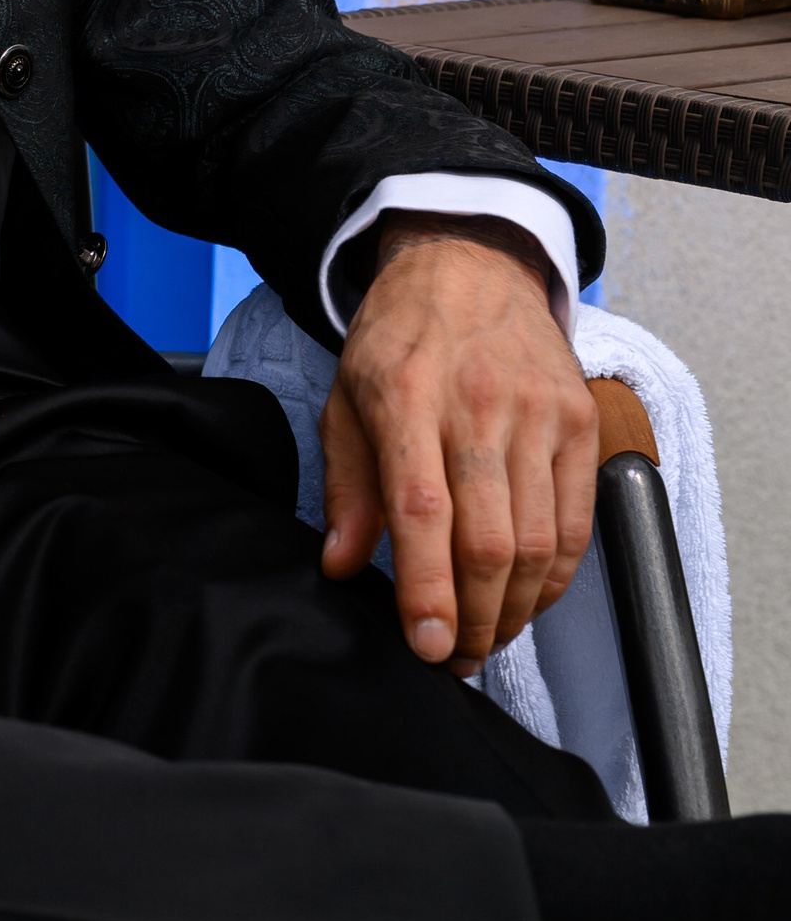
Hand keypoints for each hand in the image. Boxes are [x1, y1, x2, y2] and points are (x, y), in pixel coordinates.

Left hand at [318, 214, 597, 673]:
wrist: (468, 264)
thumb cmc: (398, 339)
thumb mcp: (346, 399)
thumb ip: (346, 486)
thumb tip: (341, 565)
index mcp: (406, 397)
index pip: (422, 511)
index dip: (426, 590)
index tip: (426, 646)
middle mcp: (478, 405)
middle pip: (488, 541)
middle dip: (472, 620)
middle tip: (453, 657)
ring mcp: (537, 412)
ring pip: (538, 543)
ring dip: (513, 610)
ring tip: (485, 637)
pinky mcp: (579, 420)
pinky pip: (576, 522)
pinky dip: (555, 577)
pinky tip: (527, 598)